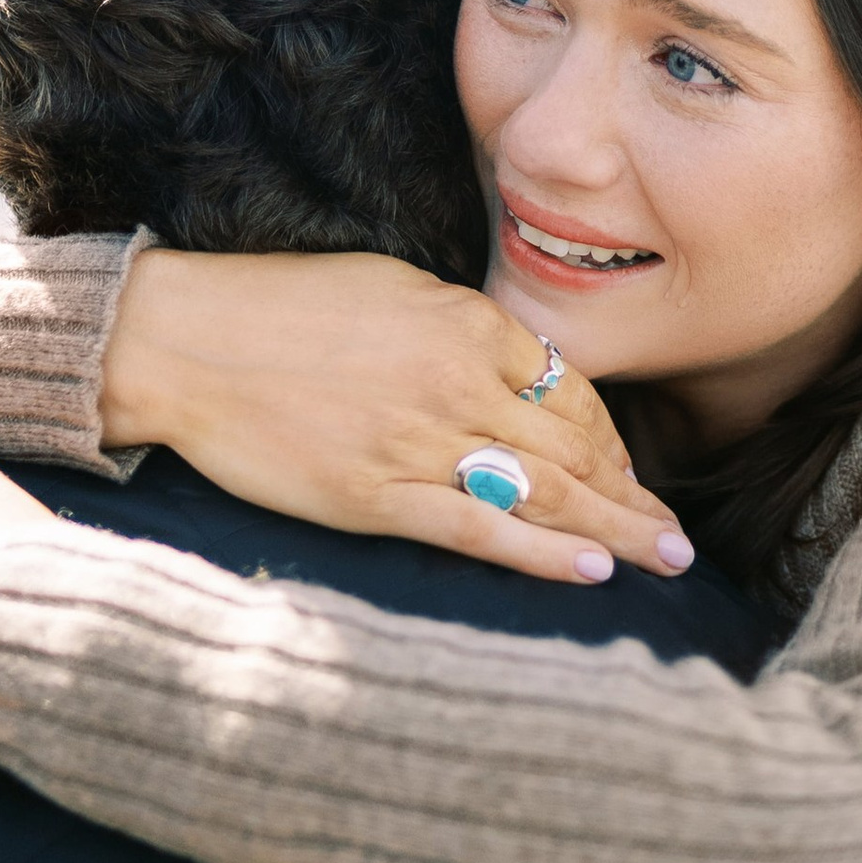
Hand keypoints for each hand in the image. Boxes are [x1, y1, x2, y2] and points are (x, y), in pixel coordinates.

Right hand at [99, 251, 691, 586]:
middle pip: (574, 451)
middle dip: (634, 499)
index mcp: (467, 325)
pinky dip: (540, 554)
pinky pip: (476, 531)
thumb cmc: (282, 307)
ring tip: (662, 561)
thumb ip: (464, 330)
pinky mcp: (374, 495)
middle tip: (676, 538)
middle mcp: (459, 383)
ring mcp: (418, 442)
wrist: (185, 340)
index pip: (572, 394)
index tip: (634, 477)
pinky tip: (591, 573)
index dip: (613, 444)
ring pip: (542, 495)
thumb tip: (520, 372)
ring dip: (614, 531)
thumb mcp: (394, 289)